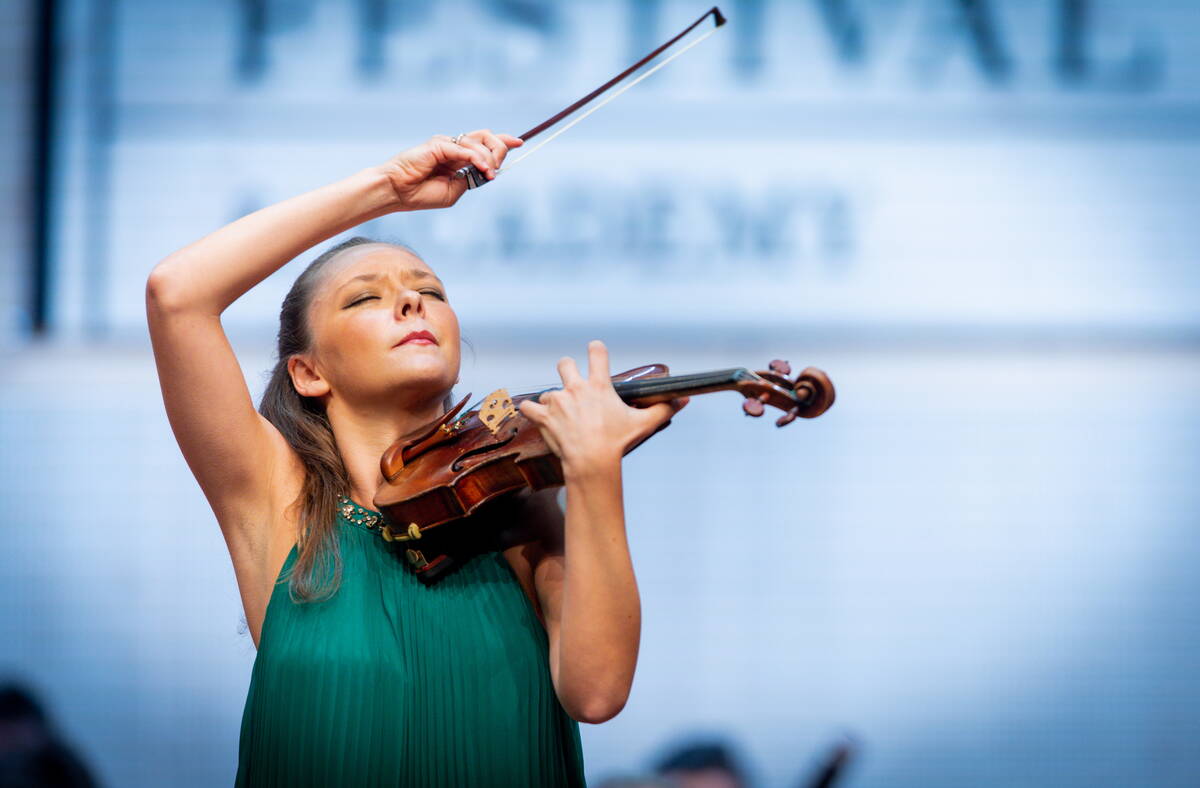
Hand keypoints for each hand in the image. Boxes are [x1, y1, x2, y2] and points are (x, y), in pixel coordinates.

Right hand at [377, 130, 523, 210]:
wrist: (398, 193)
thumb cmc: (422, 194)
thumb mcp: (454, 191)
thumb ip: (471, 179)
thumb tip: (489, 172)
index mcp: (458, 158)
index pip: (484, 143)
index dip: (503, 141)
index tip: (520, 142)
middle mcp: (454, 147)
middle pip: (486, 137)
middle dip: (500, 149)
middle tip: (497, 168)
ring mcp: (446, 143)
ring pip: (479, 141)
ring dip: (490, 158)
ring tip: (489, 174)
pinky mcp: (439, 144)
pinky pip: (465, 149)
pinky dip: (478, 159)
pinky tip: (483, 170)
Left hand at [518, 340, 688, 476]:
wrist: (592, 461)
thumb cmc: (617, 442)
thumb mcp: (643, 424)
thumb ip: (663, 410)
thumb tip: (683, 401)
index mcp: (599, 385)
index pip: (596, 352)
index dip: (595, 349)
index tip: (595, 351)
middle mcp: (575, 388)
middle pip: (564, 363)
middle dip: (567, 370)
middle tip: (573, 386)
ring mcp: (557, 401)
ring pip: (548, 391)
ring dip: (553, 401)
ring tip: (562, 417)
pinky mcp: (543, 416)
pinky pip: (528, 406)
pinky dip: (531, 411)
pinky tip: (537, 417)